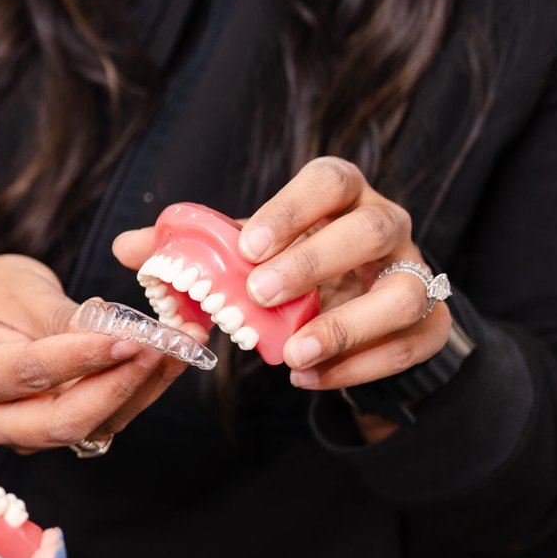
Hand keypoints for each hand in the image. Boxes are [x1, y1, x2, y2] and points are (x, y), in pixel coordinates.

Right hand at [0, 250, 198, 450]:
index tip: (130, 339)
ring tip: (178, 348)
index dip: (82, 359)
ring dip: (139, 391)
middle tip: (160, 349)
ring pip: (88, 427)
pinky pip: (98, 422)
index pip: (28, 374)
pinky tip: (164, 362)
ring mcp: (17, 434)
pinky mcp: (48, 435)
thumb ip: (62, 317)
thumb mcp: (17, 287)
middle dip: (118, 387)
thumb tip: (117, 336)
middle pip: (60, 421)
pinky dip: (134, 393)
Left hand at [114, 158, 450, 392]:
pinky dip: (355, 368)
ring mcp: (417, 276)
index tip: (246, 246)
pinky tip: (307, 377)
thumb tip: (127, 247)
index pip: (330, 180)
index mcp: (341, 197)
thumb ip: (191, 248)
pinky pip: (404, 347)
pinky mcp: (429, 328)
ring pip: (404, 294)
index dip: (291, 210)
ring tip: (290, 353)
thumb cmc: (294, 267)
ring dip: (344, 326)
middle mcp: (387, 226)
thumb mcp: (249, 252)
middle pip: (372, 229)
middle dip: (315, 261)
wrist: (359, 311)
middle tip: (260, 294)